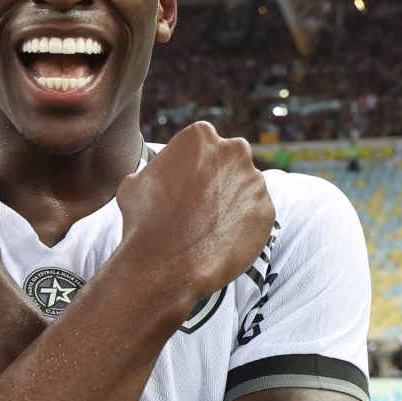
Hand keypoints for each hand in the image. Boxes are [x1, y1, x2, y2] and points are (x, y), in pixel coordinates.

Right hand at [115, 122, 274, 316]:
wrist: (167, 264)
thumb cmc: (146, 221)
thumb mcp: (134, 182)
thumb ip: (156, 169)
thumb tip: (159, 174)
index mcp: (200, 136)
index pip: (200, 144)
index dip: (191, 165)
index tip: (184, 183)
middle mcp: (234, 151)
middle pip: (228, 161)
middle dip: (217, 178)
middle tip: (198, 204)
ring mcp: (255, 182)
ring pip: (244, 187)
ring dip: (230, 201)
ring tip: (208, 225)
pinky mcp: (267, 211)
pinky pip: (255, 214)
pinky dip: (242, 224)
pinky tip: (220, 238)